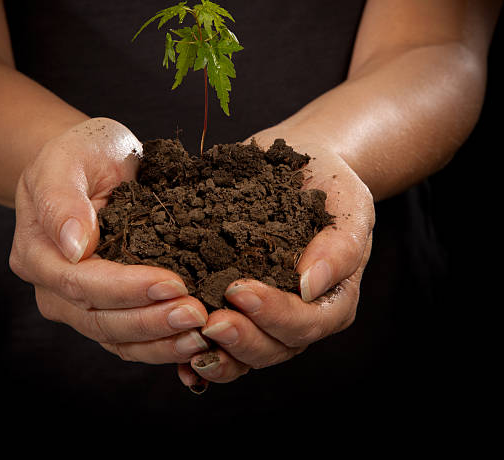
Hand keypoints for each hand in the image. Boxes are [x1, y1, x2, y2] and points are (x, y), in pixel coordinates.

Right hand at [10, 117, 208, 364]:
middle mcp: (53, 287)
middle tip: (197, 314)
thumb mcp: (67, 159)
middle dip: (151, 320)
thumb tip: (73, 246)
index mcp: (38, 253)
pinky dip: (160, 343)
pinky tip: (192, 340)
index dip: (127, 288)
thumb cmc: (81, 153)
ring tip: (201, 333)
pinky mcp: (105, 307)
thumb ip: (62, 199)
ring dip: (160, 340)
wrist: (92, 161)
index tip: (173, 283)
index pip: (81, 282)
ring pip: (116, 337)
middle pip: (99, 318)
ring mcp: (77, 303)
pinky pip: (129, 338)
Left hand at [177, 137, 374, 387]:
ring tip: (189, 341)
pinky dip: (202, 354)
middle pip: (274, 347)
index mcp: (331, 300)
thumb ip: (338, 247)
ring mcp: (267, 317)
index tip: (240, 291)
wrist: (305, 168)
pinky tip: (180, 359)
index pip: (307, 322)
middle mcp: (300, 316)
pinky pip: (223, 342)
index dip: (274, 314)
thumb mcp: (348, 207)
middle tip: (210, 322)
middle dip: (241, 339)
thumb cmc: (332, 187)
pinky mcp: (238, 308)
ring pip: (245, 353)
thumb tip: (309, 286)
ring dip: (218, 353)